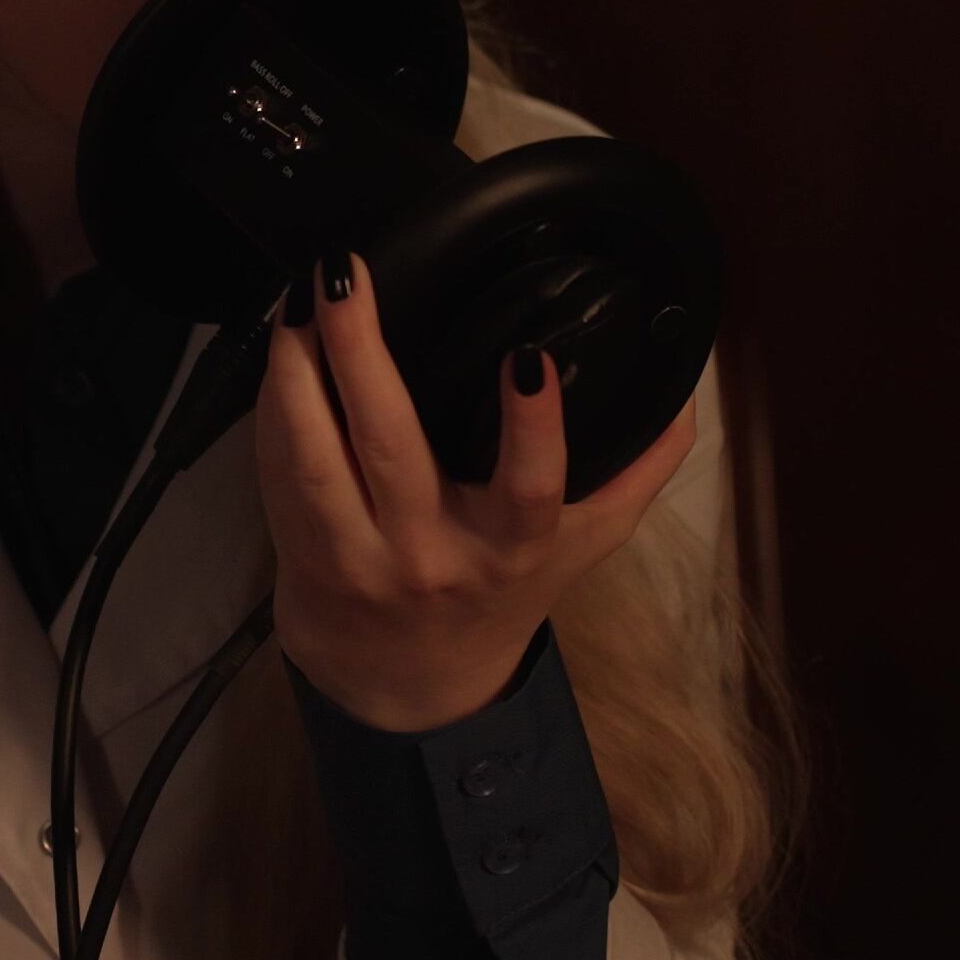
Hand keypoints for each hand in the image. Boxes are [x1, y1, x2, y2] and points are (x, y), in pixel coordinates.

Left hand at [257, 249, 695, 731]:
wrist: (410, 684)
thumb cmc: (502, 591)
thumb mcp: (584, 543)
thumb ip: (639, 469)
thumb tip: (687, 392)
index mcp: (511, 546)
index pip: (530, 486)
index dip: (532, 425)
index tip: (527, 355)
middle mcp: (431, 554)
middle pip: (390, 450)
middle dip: (361, 355)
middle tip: (347, 275)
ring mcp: (359, 558)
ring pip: (311, 459)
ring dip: (296, 372)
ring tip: (299, 298)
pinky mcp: (303, 554)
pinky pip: (277, 473)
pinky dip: (272, 408)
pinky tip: (279, 346)